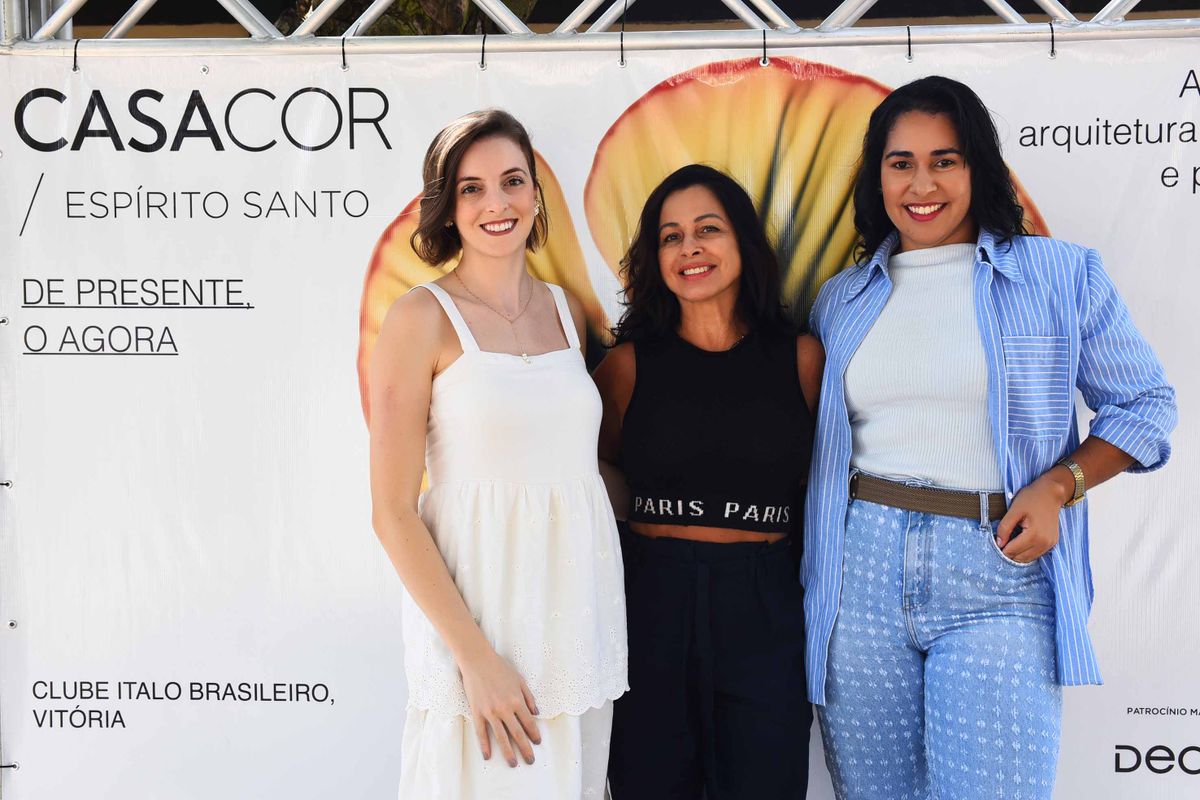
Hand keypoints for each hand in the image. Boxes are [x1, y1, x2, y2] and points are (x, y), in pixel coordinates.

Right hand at [458, 647, 540, 766]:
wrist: (478, 660)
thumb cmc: (500, 667)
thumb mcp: (520, 679)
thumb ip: (529, 697)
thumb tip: (536, 712)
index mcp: (517, 700)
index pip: (528, 722)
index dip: (534, 734)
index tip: (537, 742)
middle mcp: (505, 709)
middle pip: (518, 734)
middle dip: (525, 749)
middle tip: (530, 761)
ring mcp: (490, 712)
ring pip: (501, 737)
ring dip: (508, 752)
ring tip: (513, 764)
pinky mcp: (477, 712)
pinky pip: (481, 732)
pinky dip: (485, 745)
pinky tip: (488, 756)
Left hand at [994, 470, 1070, 562]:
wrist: (1051, 493)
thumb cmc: (1031, 498)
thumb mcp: (1014, 510)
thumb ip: (1004, 528)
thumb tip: (999, 544)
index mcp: (1034, 535)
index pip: (1012, 551)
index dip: (1001, 548)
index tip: (996, 541)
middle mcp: (1044, 543)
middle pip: (1020, 558)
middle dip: (1009, 552)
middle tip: (1003, 540)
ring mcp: (1050, 544)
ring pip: (1027, 559)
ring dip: (1017, 554)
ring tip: (1011, 540)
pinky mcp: (1052, 543)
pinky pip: (1035, 554)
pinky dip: (1026, 551)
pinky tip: (1021, 541)